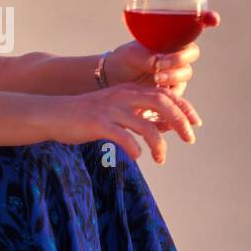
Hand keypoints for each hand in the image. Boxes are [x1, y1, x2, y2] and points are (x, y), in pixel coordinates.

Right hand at [43, 84, 202, 163]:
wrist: (54, 114)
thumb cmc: (87, 116)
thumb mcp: (116, 110)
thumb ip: (139, 115)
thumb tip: (165, 128)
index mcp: (129, 91)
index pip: (165, 95)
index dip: (184, 108)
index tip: (196, 123)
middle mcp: (123, 96)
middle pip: (162, 104)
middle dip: (180, 122)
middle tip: (190, 139)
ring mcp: (111, 109)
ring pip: (146, 126)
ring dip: (159, 145)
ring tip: (161, 159)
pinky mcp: (98, 123)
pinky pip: (124, 137)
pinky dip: (135, 148)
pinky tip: (136, 156)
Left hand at [105, 9, 218, 96]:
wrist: (117, 79)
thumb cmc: (126, 59)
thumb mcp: (132, 53)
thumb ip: (147, 56)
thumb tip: (159, 62)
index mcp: (171, 35)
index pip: (194, 25)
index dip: (208, 19)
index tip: (214, 19)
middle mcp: (178, 51)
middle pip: (192, 52)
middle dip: (180, 58)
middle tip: (160, 64)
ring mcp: (177, 70)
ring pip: (186, 72)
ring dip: (174, 75)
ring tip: (156, 78)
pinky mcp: (174, 87)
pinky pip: (179, 88)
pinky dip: (171, 89)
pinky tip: (158, 89)